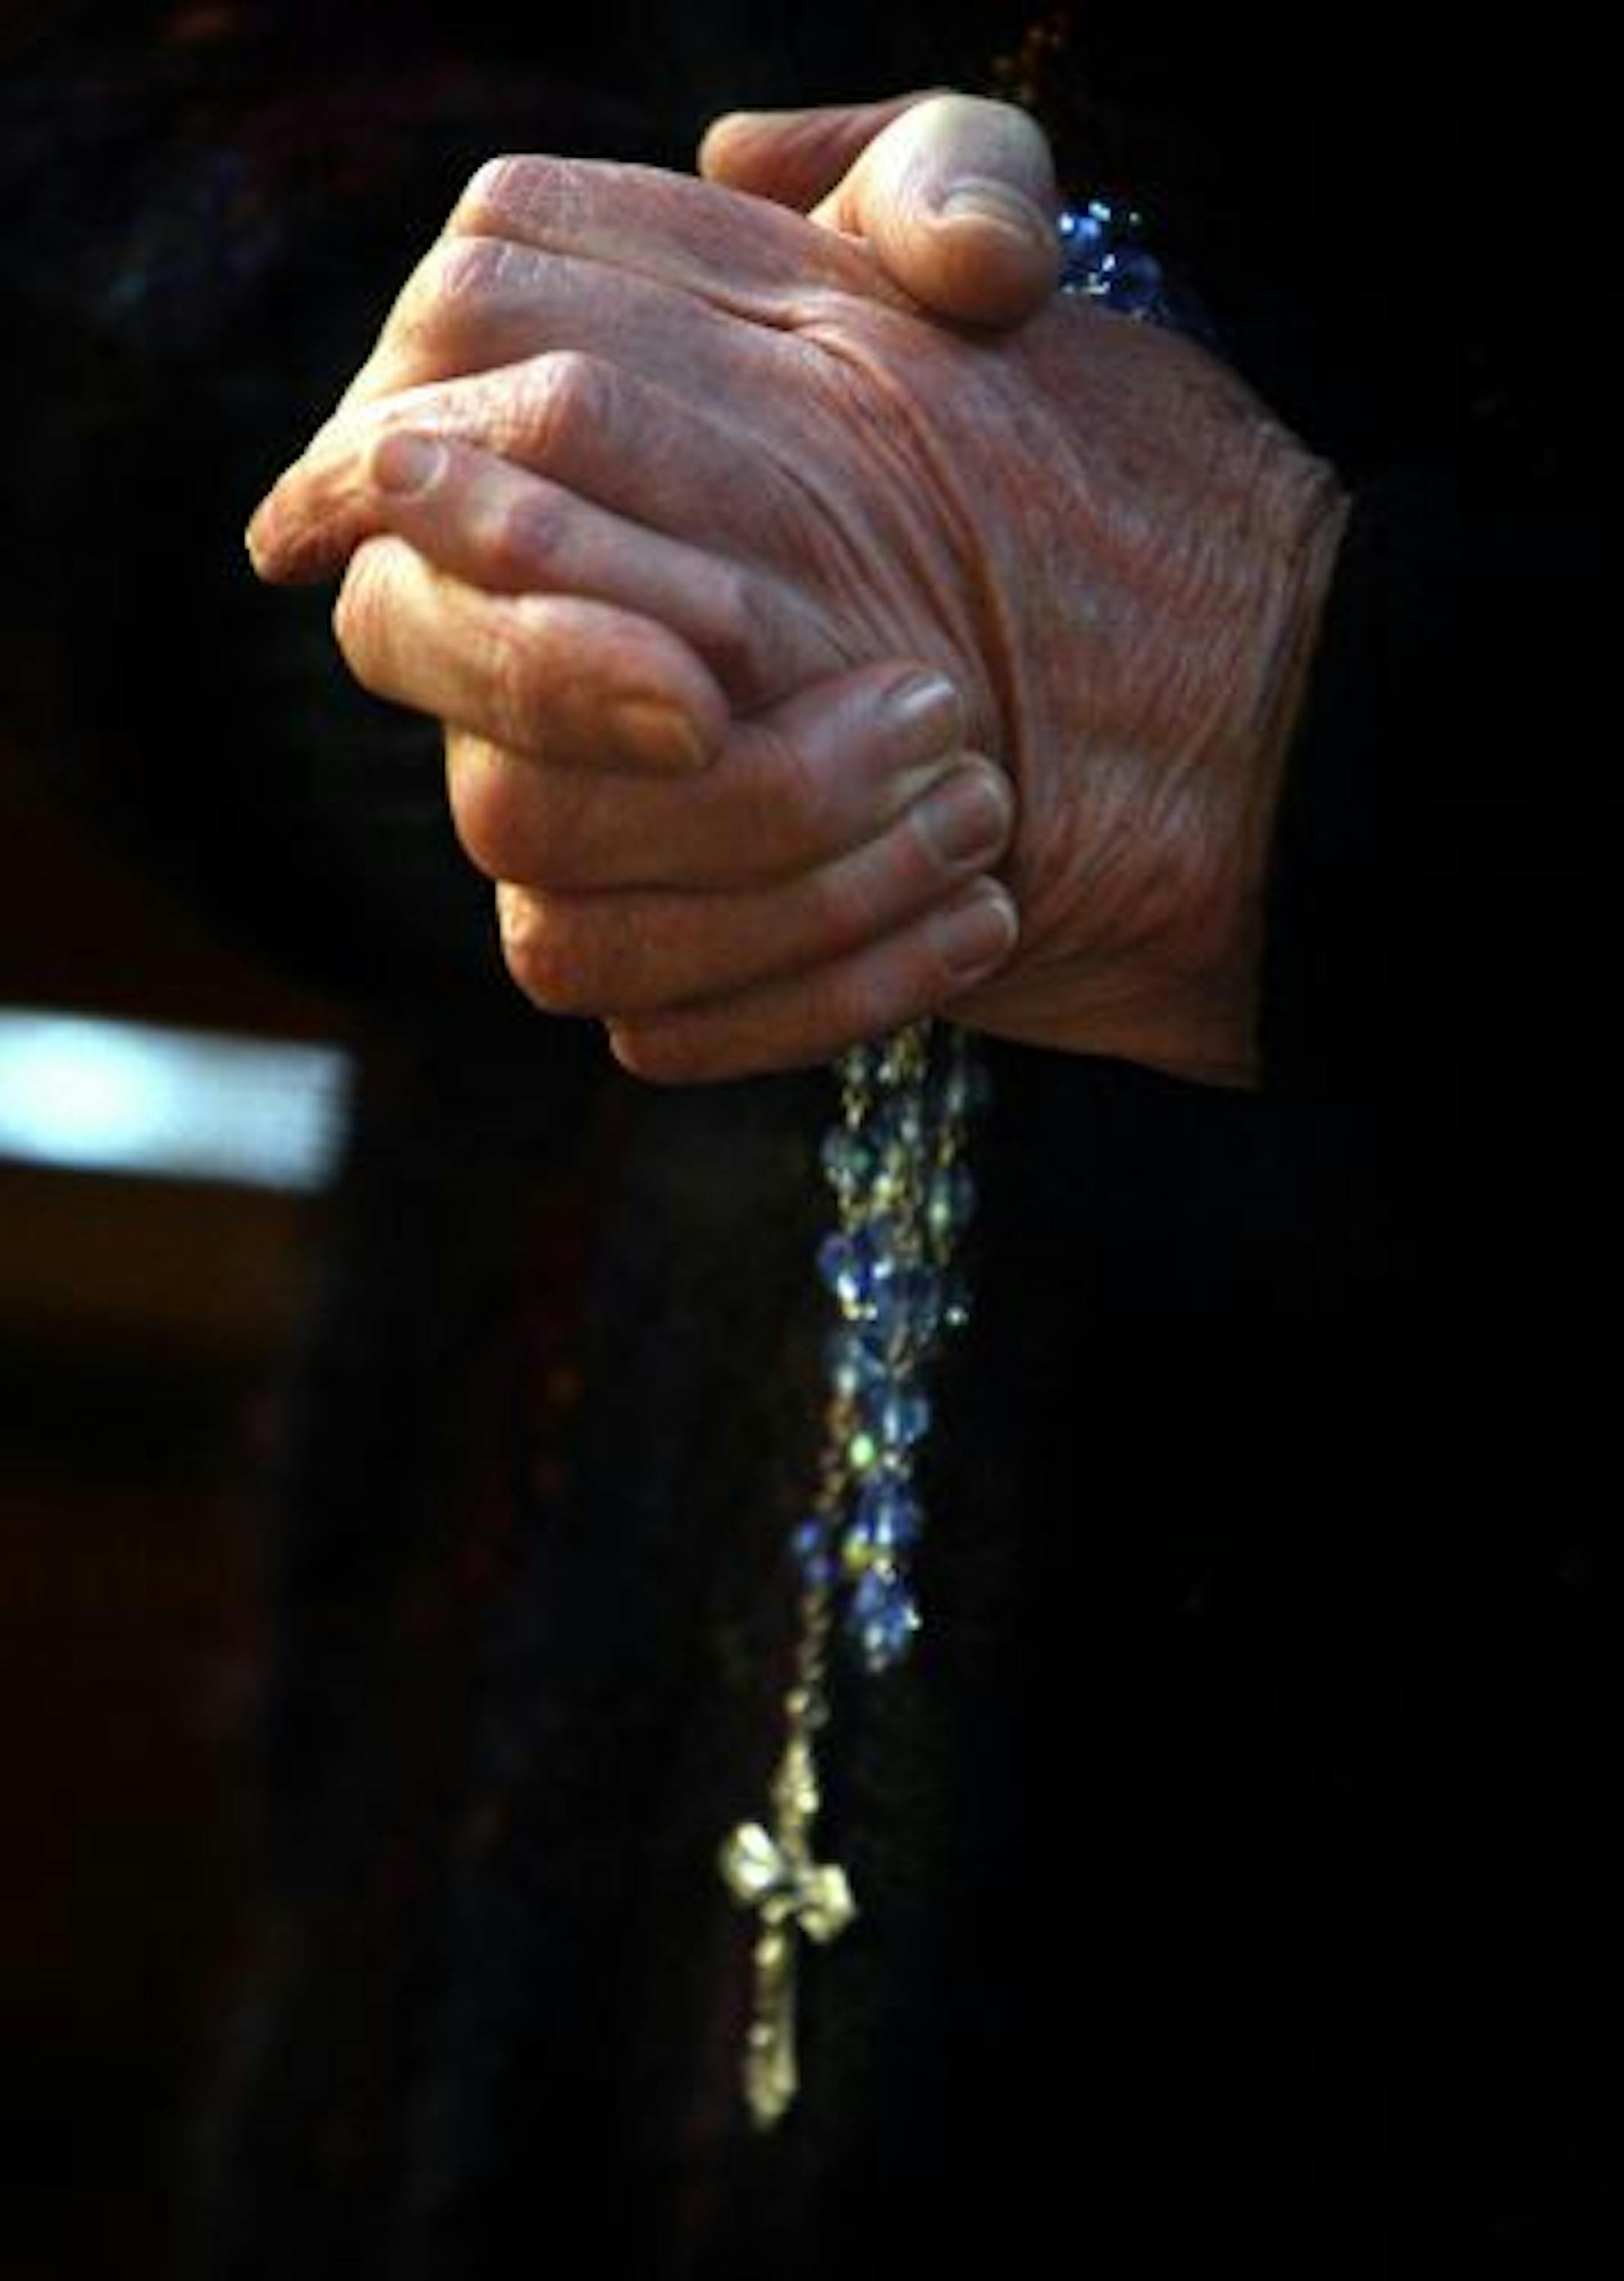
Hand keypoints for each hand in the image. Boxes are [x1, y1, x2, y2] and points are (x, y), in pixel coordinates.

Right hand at [244, 98, 1059, 1073]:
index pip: (414, 475)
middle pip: (417, 668)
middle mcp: (526, 628)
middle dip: (566, 685)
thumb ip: (938, 181)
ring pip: (538, 881)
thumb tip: (815, 208)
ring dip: (768, 847)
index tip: (682, 624)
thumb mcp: (1013, 271)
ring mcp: (575, 807)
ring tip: (977, 789)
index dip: (511, 553)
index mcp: (552, 436)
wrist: (1169, 688)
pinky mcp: (656, 955)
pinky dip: (825, 986)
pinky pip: (653, 1021)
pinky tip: (983, 913)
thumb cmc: (1053, 460)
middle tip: (730, 697)